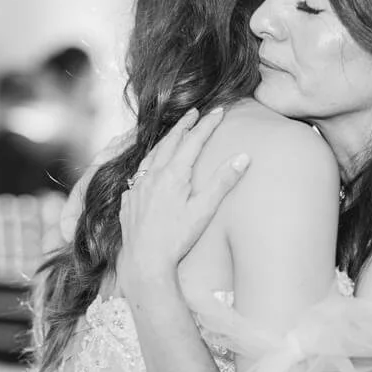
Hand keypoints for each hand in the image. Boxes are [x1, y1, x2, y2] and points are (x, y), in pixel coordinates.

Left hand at [117, 106, 246, 296]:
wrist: (144, 261)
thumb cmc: (177, 238)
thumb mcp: (204, 210)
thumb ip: (223, 181)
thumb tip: (243, 157)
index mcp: (173, 173)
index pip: (193, 140)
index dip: (207, 124)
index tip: (219, 111)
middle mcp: (152, 175)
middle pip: (169, 142)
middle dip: (184, 125)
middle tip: (194, 113)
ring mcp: (137, 187)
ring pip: (151, 155)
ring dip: (164, 142)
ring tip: (173, 134)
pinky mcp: (128, 200)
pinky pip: (138, 175)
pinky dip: (148, 164)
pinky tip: (149, 170)